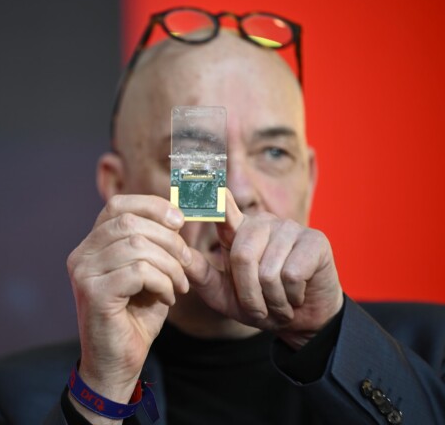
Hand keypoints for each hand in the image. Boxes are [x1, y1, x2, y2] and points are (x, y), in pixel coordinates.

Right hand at [67, 195, 190, 406]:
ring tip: (179, 285)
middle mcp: (82, 254)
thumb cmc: (137, 314)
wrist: (118, 362)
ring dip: (170, 265)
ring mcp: (84, 273)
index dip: (152, 205)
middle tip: (187, 262)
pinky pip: (139, 271)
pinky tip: (168, 299)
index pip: (118, 205)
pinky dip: (163, 282)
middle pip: (130, 222)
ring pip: (137, 246)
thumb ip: (156, 243)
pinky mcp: (93, 293)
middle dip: (169, 240)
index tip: (179, 220)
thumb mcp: (150, 271)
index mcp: (93, 244)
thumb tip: (176, 216)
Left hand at [186, 190, 342, 348]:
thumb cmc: (262, 304)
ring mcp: (290, 228)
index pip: (223, 207)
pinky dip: (292, 295)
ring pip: (268, 270)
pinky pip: (292, 274)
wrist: (304, 319)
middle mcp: (263, 223)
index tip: (200, 177)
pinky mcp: (315, 240)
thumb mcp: (225, 296)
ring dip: (273, 300)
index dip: (212, 194)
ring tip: (280, 302)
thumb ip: (203, 277)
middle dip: (250, 295)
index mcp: (239, 232)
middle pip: (242, 255)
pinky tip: (298, 294)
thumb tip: (181, 255)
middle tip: (262, 308)